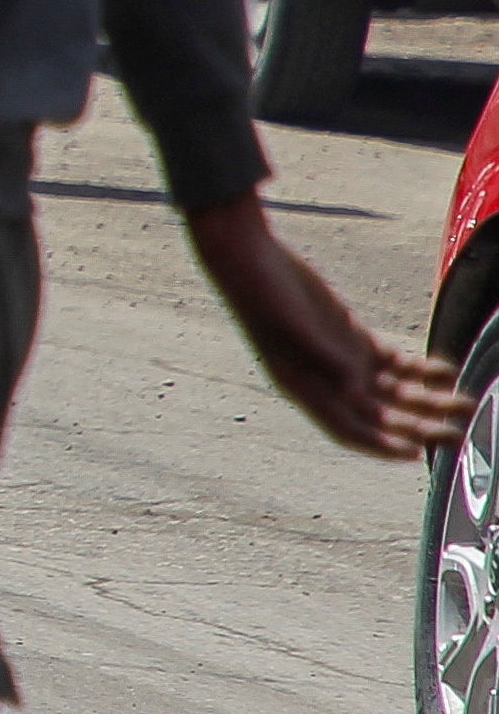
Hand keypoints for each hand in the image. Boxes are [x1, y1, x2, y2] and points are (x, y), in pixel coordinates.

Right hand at [186, 191, 473, 458]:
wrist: (250, 259)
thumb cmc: (260, 294)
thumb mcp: (288, 326)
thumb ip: (322, 356)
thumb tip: (353, 387)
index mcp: (303, 387)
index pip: (347, 429)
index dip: (380, 445)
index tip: (413, 454)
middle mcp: (325, 380)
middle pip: (380, 416)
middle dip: (417, 427)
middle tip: (454, 432)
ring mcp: (341, 358)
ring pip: (393, 391)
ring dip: (427, 400)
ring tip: (463, 403)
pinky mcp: (351, 336)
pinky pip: (394, 362)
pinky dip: (420, 369)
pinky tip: (445, 371)